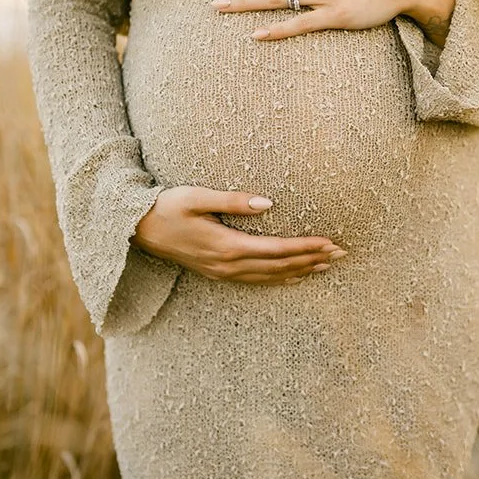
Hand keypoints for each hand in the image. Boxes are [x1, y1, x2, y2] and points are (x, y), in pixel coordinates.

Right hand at [132, 187, 346, 284]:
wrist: (136, 229)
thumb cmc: (166, 207)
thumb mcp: (197, 196)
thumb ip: (232, 200)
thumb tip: (267, 203)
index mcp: (226, 245)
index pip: (277, 249)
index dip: (306, 246)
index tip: (331, 242)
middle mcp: (227, 265)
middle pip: (279, 266)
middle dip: (312, 260)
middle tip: (342, 254)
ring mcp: (222, 273)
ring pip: (270, 277)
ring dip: (300, 271)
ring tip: (327, 266)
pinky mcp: (217, 274)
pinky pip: (256, 281)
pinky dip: (279, 280)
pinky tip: (295, 277)